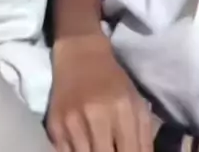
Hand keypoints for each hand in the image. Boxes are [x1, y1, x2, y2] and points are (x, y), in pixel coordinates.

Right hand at [46, 33, 153, 151]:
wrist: (80, 55)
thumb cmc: (113, 82)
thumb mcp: (137, 105)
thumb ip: (144, 139)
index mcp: (123, 110)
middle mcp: (96, 116)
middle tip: (111, 149)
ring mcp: (72, 122)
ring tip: (99, 147)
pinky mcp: (54, 125)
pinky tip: (84, 147)